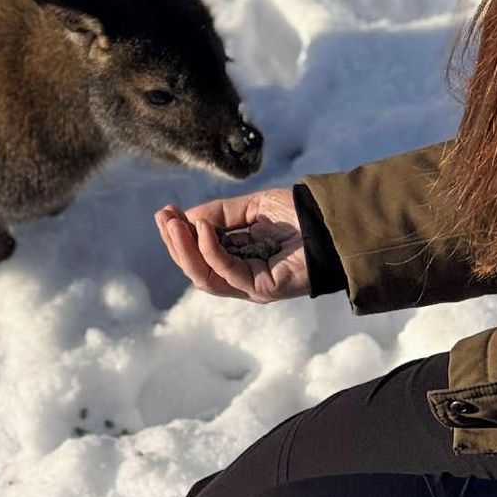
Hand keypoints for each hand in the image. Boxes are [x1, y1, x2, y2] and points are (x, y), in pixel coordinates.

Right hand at [154, 189, 308, 303]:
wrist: (333, 221)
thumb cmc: (299, 215)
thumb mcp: (252, 208)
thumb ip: (221, 214)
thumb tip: (188, 218)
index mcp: (238, 259)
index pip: (199, 255)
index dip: (179, 235)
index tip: (165, 212)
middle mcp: (242, 277)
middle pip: (197, 269)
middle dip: (176, 243)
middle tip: (164, 217)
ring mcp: (251, 286)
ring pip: (205, 277)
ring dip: (185, 250)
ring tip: (175, 224)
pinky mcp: (262, 289)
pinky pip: (228, 273)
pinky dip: (210, 252)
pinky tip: (203, 229)